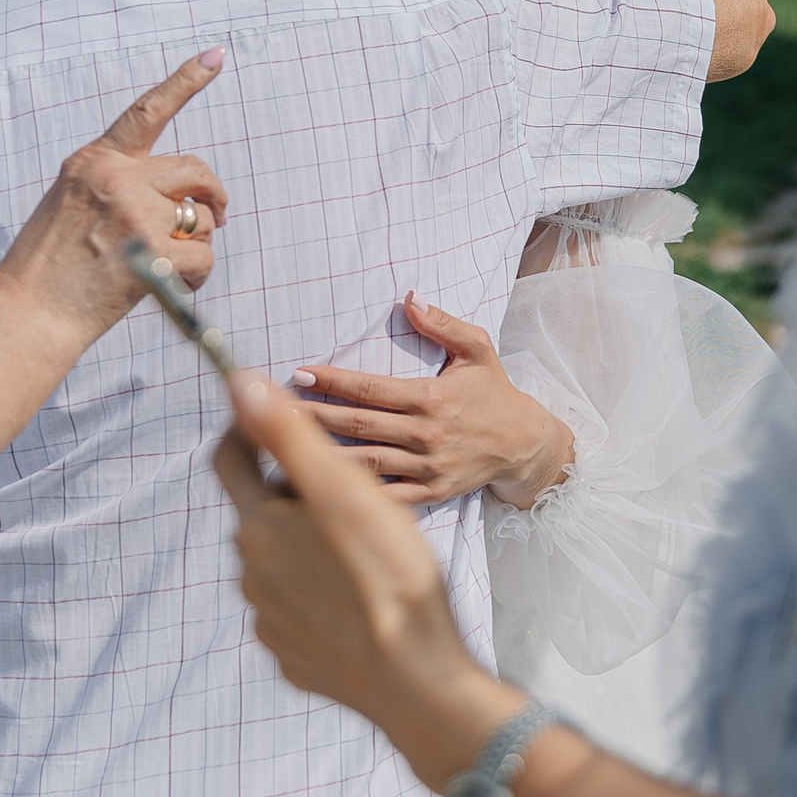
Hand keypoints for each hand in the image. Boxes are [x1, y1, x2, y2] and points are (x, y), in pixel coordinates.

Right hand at [0, 49, 230, 342]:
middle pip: (193, 170)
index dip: (186, 81)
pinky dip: (198, 276)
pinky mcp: (152, 253)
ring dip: (198, 245)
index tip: (216, 55)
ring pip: (201, 219)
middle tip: (218, 217)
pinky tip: (176, 287)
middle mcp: (115, 177)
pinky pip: (202, 257)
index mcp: (93, 160)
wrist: (28, 314)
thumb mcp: (70, 202)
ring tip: (169, 268)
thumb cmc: (49, 266)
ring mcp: (135, 213)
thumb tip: (176, 194)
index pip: (147, 111)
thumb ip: (115, 184)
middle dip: (212, 195)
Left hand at [216, 371, 518, 778]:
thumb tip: (239, 383)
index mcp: (258, 529)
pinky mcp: (294, 657)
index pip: (230, 460)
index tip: (276, 413)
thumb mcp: (344, 490)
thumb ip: (289, 435)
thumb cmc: (387, 576)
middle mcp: (252, 575)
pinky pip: (299, 610)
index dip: (248, 428)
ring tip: (363, 545)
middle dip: (294, 493)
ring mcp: (271, 621)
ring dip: (308, 544)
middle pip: (261, 513)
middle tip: (349, 488)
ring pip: (281, 562)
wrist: (415, 679)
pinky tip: (361, 597)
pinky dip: (321, 594)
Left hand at [291, 292, 577, 507]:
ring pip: (363, 464)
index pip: (371, 388)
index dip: (332, 381)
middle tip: (270, 408)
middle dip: (310, 416)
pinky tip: (318, 490)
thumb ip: (444, 325)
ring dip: (320, 456)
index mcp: (431, 398)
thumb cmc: (496, 394)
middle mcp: (425, 435)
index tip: (298, 374)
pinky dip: (351, 496)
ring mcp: (426, 469)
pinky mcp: (429, 495)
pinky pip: (384, 497)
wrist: (526, 447)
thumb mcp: (479, 350)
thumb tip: (410, 299)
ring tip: (279, 449)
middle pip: (357, 426)